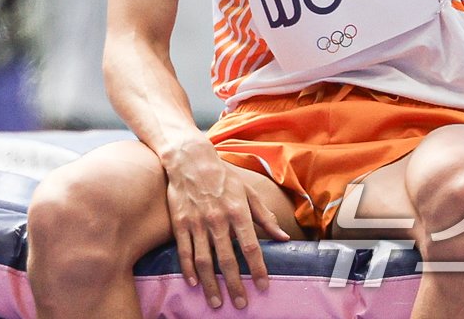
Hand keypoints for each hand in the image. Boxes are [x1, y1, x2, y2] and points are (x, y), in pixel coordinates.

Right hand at [162, 138, 292, 309]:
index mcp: (237, 212)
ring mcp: (196, 222)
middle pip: (227, 259)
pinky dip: (188, 269)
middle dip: (235, 285)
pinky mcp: (180, 222)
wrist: (190, 159)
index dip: (258, 269)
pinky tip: (194, 283)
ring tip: (216, 303)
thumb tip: (284, 238)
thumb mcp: (249, 192)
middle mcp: (217, 219)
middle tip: (240, 305)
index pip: (251, 247)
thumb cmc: (224, 176)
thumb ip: (265, 217)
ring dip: (211, 284)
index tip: (264, 287)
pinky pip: (184, 250)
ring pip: (204, 260)